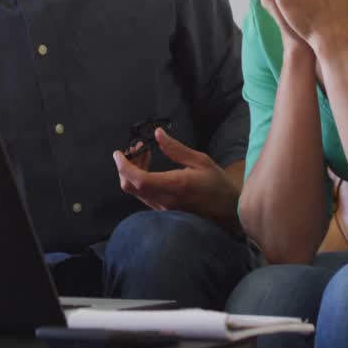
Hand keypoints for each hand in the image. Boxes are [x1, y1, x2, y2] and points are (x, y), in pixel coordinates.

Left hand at [112, 128, 239, 231]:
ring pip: (135, 192)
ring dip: (133, 173)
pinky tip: (150, 169)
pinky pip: (143, 197)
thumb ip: (176, 149)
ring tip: (144, 155)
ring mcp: (163, 209)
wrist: (229, 212)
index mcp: (174, 185)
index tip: (118, 153)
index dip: (124, 166)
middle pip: (131, 186)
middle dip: (125, 166)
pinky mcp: (164, 213)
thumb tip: (157, 134)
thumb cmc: (217, 184)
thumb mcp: (200, 161)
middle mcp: (165, 201)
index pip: (139, 179)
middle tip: (136, 148)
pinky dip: (140, 181)